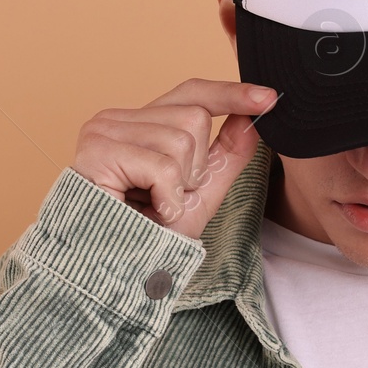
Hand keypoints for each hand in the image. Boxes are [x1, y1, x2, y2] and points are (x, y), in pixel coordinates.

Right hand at [73, 78, 277, 238]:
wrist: (109, 274)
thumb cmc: (145, 238)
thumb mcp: (198, 194)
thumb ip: (224, 156)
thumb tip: (249, 119)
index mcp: (138, 124)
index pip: (190, 93)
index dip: (230, 94)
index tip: (269, 98)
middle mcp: (116, 119)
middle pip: (194, 117)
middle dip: (196, 168)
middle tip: (165, 198)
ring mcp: (102, 132)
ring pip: (182, 141)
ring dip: (179, 187)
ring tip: (152, 207)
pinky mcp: (98, 152)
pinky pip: (163, 167)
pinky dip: (166, 199)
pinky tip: (145, 213)